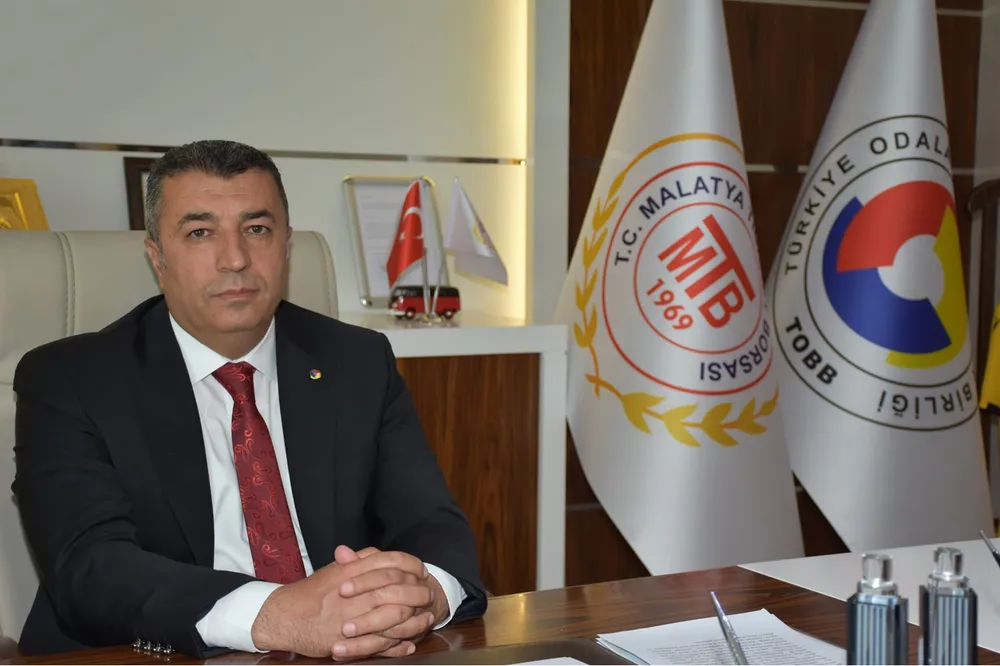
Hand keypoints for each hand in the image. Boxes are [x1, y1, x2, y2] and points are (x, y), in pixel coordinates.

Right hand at [249, 549, 432, 658]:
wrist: (284, 617)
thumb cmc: (310, 593)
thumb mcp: (334, 571)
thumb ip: (358, 561)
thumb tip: (379, 554)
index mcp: (351, 572)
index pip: (389, 563)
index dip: (410, 566)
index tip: (422, 571)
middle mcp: (353, 594)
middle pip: (396, 590)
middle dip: (417, 593)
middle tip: (430, 595)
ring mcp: (351, 619)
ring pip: (392, 619)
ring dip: (413, 621)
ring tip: (427, 620)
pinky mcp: (348, 643)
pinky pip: (379, 645)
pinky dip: (397, 646)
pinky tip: (409, 644)